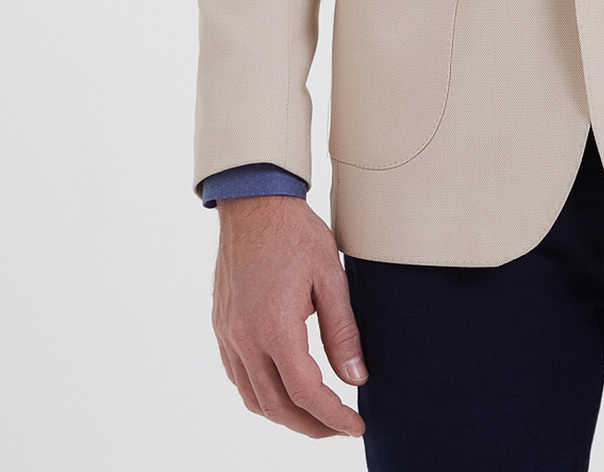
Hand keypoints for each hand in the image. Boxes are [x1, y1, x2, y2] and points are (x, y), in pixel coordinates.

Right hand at [210, 193, 367, 438]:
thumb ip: (343, 332)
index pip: (306, 393)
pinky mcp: (221, 327)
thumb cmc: (295, 233)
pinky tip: (282, 388)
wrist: (253, 203)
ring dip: (284, 415)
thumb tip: (356, 379)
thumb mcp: (331, 277)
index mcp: (275, 328)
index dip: (333, 417)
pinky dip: (261, 394)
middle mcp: (245, 338)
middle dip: (310, 425)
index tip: (355, 426)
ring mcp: (228, 334)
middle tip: (339, 428)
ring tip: (315, 414)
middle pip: (276, 406)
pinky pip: (238, 377)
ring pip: (253, 398)